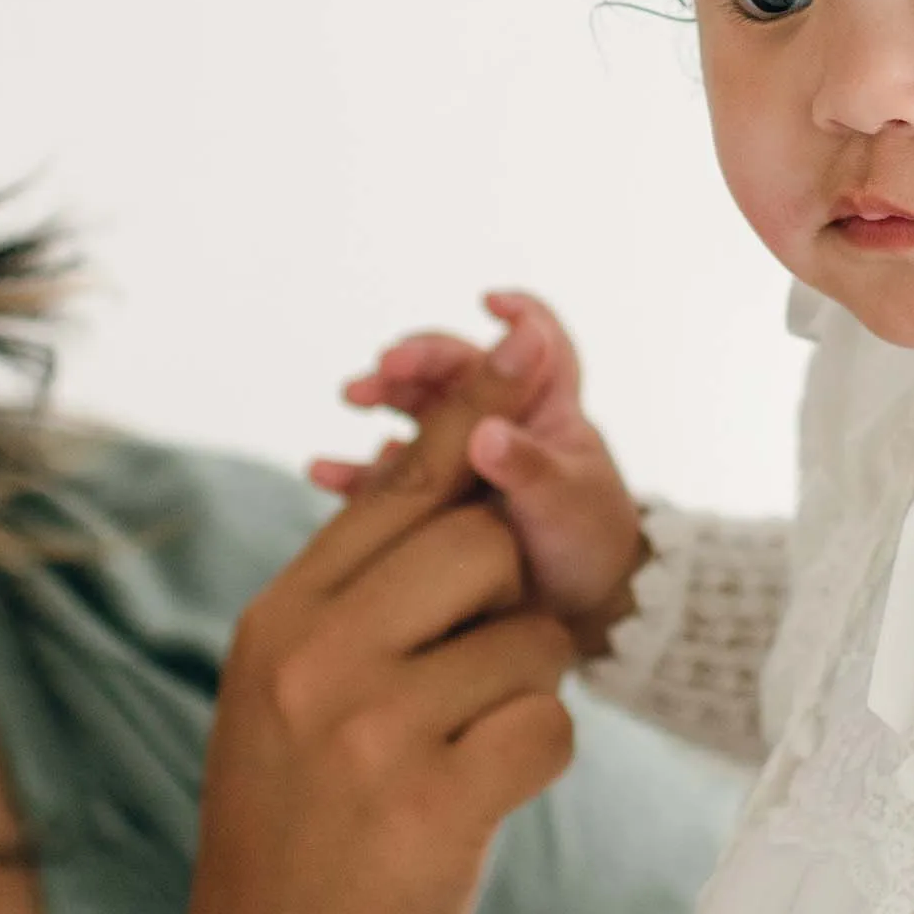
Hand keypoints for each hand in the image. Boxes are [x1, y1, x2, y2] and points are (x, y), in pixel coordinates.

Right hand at [175, 354, 579, 913]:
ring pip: (530, 636)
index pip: (399, 490)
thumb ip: (358, 597)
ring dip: (528, 689)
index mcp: (281, 620)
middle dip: (513, 594)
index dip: (473, 417)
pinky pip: (550, 726)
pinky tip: (483, 802)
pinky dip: (540, 760)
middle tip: (479, 669)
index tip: (528, 341)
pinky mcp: (433, 802)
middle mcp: (314, 658)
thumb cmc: (305, 832)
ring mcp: (368, 730)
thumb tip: (443, 477)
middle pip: (480, 543)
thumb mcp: (294, 696)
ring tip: (465, 750)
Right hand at [311, 290, 645, 654]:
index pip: (541, 347)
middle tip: (386, 365)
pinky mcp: (435, 502)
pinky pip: (392, 478)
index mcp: (549, 412)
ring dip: (387, 398)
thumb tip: (484, 432)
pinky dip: (359, 471)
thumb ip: (529, 468)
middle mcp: (505, 424)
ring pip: (421, 414)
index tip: (490, 301)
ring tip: (353, 396)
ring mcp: (466, 461)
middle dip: (422, 360)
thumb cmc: (589, 543)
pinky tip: (324, 473)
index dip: (522, 318)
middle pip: (461, 373)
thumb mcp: (567, 504)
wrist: (575, 612)